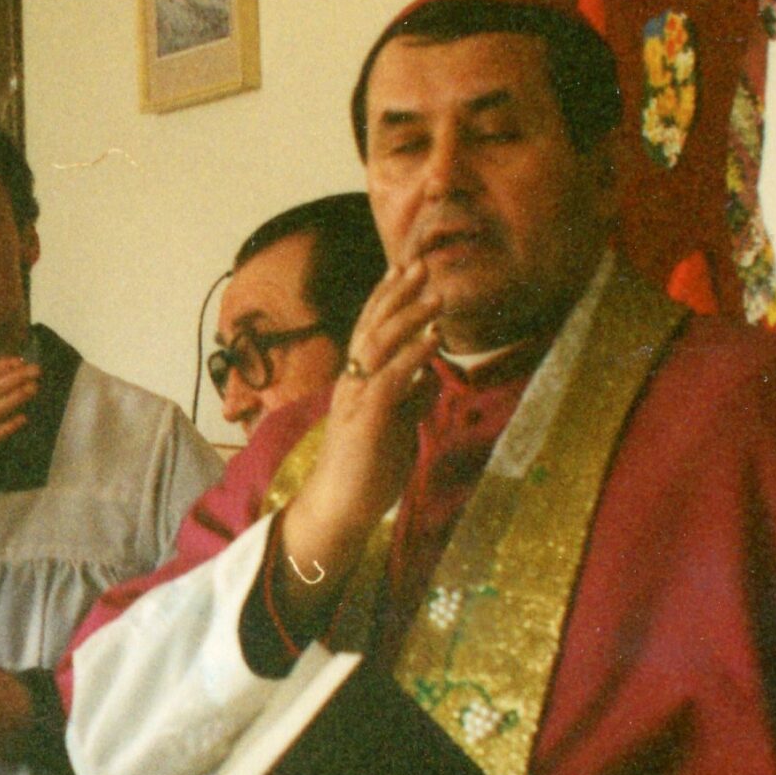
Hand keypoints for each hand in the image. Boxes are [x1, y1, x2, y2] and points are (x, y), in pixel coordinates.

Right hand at [272, 262, 442, 626]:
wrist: (339, 510)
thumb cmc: (366, 472)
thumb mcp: (396, 428)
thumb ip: (410, 401)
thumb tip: (432, 379)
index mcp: (357, 382)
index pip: (370, 331)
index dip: (386, 299)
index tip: (405, 271)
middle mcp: (351, 383)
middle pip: (372, 327)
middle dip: (397, 294)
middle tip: (422, 264)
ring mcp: (355, 399)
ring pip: (379, 346)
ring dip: (409, 317)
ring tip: (436, 295)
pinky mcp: (365, 420)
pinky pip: (390, 379)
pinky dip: (413, 356)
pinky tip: (433, 340)